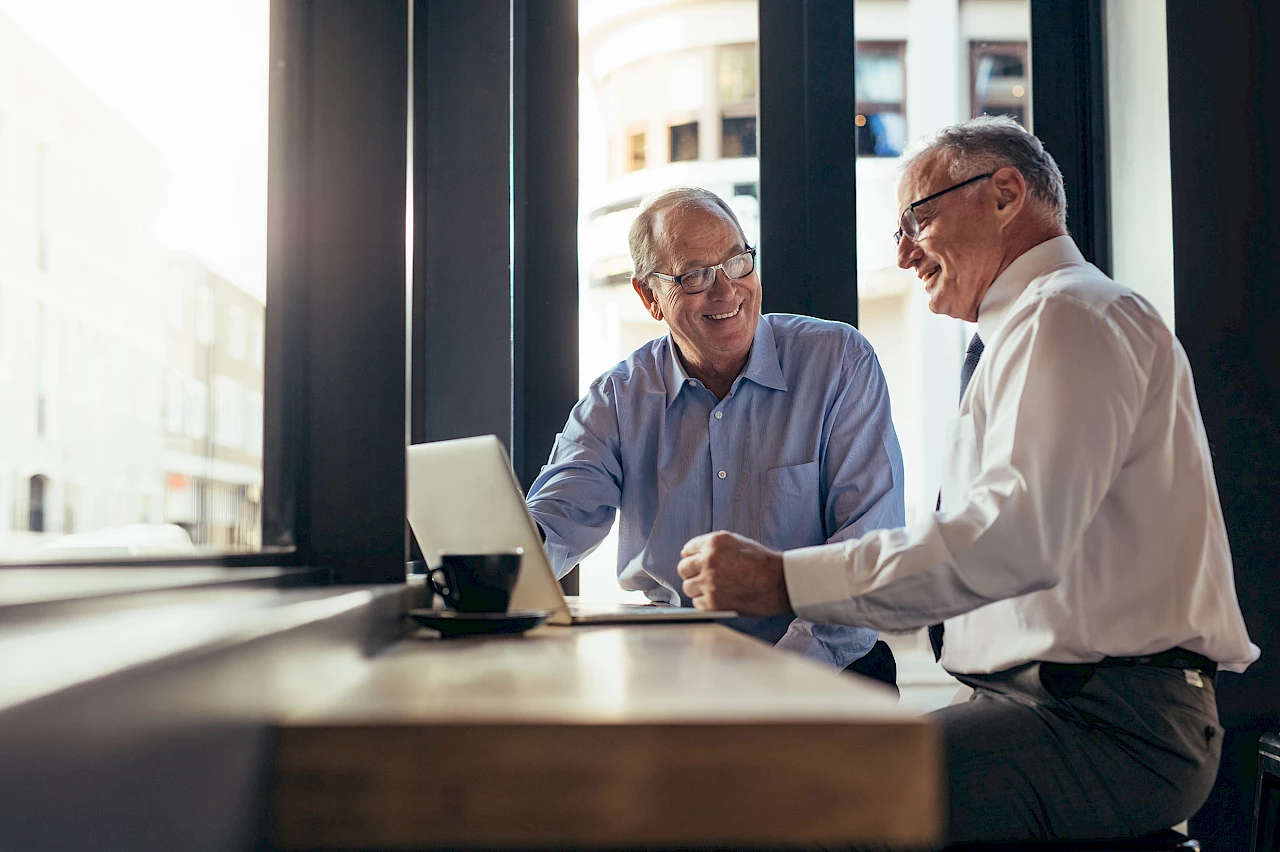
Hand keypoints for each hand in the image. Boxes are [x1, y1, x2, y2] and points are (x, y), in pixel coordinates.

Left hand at [677, 531, 791, 616]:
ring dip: (698, 589)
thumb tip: (691, 553)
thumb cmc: (763, 564)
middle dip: (692, 574)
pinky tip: (720, 598)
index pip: (687, 549)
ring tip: (716, 589)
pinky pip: (697, 603)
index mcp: (714, 542)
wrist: (780, 583)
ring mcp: (709, 582)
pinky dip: (706, 603)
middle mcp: (709, 560)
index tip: (697, 564)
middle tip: (705, 578)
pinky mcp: (713, 602)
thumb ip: (714, 547)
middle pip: (683, 569)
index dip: (693, 558)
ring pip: (688, 587)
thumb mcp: (737, 542)